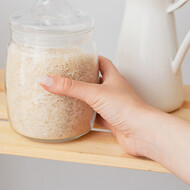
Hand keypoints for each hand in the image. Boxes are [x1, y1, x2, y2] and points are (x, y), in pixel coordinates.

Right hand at [39, 56, 161, 156]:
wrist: (142, 133)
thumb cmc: (128, 109)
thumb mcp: (94, 93)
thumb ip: (70, 87)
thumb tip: (47, 79)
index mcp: (114, 78)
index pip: (103, 62)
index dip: (91, 58)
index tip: (78, 56)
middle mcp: (114, 91)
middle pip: (97, 81)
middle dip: (83, 79)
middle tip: (67, 76)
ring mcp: (113, 107)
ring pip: (95, 100)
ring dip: (83, 99)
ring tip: (67, 96)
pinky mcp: (111, 122)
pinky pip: (96, 118)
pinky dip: (85, 117)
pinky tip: (76, 118)